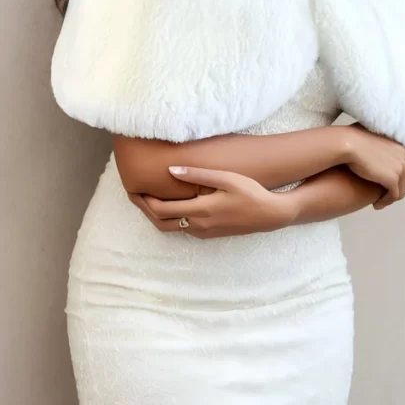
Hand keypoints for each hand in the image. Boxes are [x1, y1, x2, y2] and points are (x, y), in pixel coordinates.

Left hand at [128, 167, 296, 238]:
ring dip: (156, 215)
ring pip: (170, 228)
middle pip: (160, 222)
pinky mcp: (209, 234)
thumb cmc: (250, 192)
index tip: (135, 188)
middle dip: (144, 209)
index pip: (160, 210)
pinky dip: (170, 219)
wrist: (270, 215)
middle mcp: (198, 225)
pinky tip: (171, 206)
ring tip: (148, 199)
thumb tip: (171, 170)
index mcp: (199, 211)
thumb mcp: (225, 178)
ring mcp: (203, 232)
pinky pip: (182, 229)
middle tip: (135, 194)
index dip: (144, 201)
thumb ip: (197, 174)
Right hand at [346, 124, 404, 209]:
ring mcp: (400, 169)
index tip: (389, 188)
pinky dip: (386, 202)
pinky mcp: (393, 179)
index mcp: (403, 148)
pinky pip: (394, 196)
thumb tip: (383, 161)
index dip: (400, 181)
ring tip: (378, 203)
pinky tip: (376, 204)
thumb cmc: (357, 141)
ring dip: (390, 199)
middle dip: (396, 192)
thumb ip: (385, 151)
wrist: (350, 144)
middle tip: (384, 198)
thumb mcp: (377, 143)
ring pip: (401, 191)